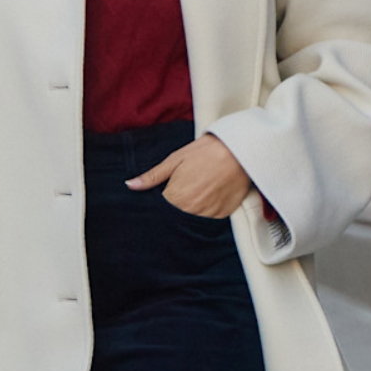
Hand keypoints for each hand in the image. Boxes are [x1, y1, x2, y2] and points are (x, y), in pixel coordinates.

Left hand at [124, 134, 252, 218]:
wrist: (239, 150)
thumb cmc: (205, 152)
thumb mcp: (174, 160)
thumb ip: (152, 177)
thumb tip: (130, 185)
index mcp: (176, 197)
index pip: (159, 212)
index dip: (160, 205)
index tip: (164, 197)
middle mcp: (192, 210)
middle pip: (176, 218)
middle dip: (174, 209)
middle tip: (183, 192)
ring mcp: (209, 214)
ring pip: (193, 221)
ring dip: (191, 211)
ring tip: (197, 192)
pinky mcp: (224, 214)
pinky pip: (210, 219)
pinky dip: (207, 212)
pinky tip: (209, 196)